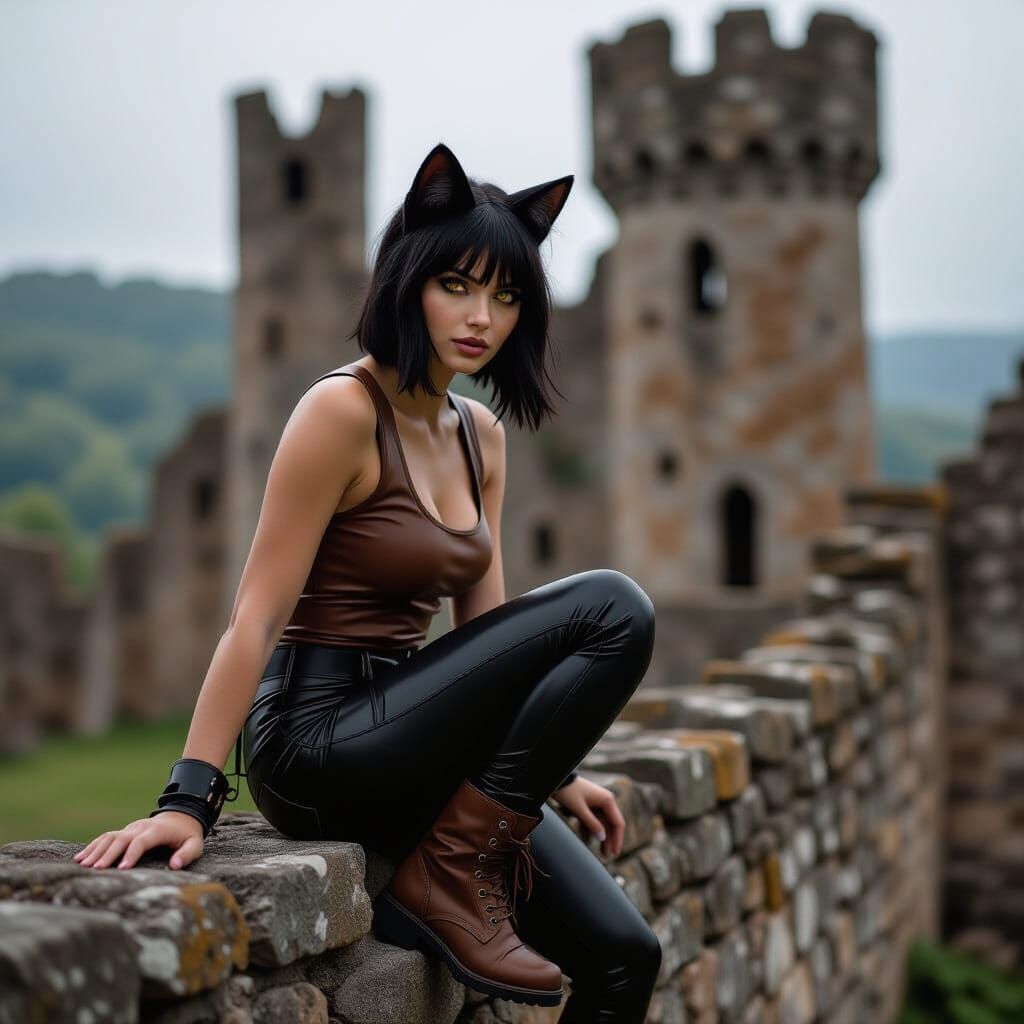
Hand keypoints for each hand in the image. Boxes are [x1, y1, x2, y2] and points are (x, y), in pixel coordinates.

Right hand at [72, 811, 204, 870]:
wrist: (182, 816)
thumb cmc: (188, 834)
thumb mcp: (195, 843)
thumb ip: (187, 854)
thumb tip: (174, 866)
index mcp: (157, 831)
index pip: (141, 841)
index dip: (132, 854)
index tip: (122, 868)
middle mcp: (141, 827)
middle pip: (121, 839)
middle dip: (108, 854)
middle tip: (96, 870)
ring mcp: (131, 828)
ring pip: (110, 836)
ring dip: (96, 850)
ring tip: (83, 865)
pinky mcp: (125, 831)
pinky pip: (106, 837)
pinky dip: (93, 846)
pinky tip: (80, 858)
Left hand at [551, 776, 625, 858]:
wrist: (558, 779)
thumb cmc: (568, 792)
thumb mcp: (579, 809)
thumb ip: (592, 824)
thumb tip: (603, 838)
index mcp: (607, 800)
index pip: (618, 823)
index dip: (617, 839)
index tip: (615, 853)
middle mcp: (606, 801)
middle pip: (612, 824)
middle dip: (610, 840)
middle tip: (607, 856)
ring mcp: (599, 802)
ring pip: (604, 823)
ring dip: (603, 837)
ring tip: (602, 853)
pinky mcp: (591, 804)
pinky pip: (596, 820)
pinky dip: (594, 830)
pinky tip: (590, 840)